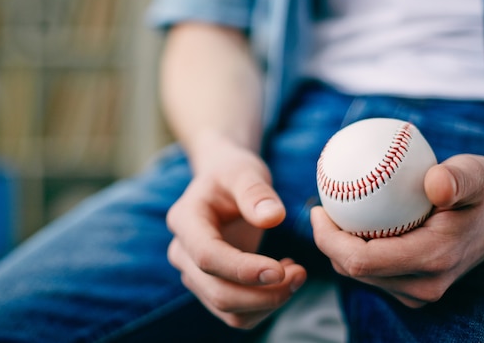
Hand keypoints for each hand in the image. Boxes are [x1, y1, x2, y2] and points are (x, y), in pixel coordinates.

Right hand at [167, 135, 306, 328]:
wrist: (223, 182)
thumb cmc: (233, 172)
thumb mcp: (244, 170)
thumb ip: (255, 191)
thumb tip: (273, 217)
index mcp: (184, 220)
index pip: (207, 256)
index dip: (242, 269)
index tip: (280, 269)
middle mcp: (182, 252)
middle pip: (218, 292)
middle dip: (263, 293)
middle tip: (301, 273)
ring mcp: (194, 273)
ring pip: (228, 310)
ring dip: (267, 303)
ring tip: (298, 274)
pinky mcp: (212, 286)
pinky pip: (237, 313)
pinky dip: (265, 304)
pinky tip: (284, 278)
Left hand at [311, 152, 483, 307]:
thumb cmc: (483, 188)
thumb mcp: (475, 174)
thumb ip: (456, 178)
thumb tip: (433, 183)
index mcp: (433, 259)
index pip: (361, 260)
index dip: (327, 240)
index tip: (317, 209)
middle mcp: (424, 285)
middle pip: (353, 271)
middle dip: (327, 243)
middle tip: (319, 208)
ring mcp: (419, 291)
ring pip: (359, 275)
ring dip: (339, 248)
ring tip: (332, 214)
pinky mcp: (414, 288)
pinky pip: (372, 272)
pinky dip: (355, 251)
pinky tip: (352, 224)